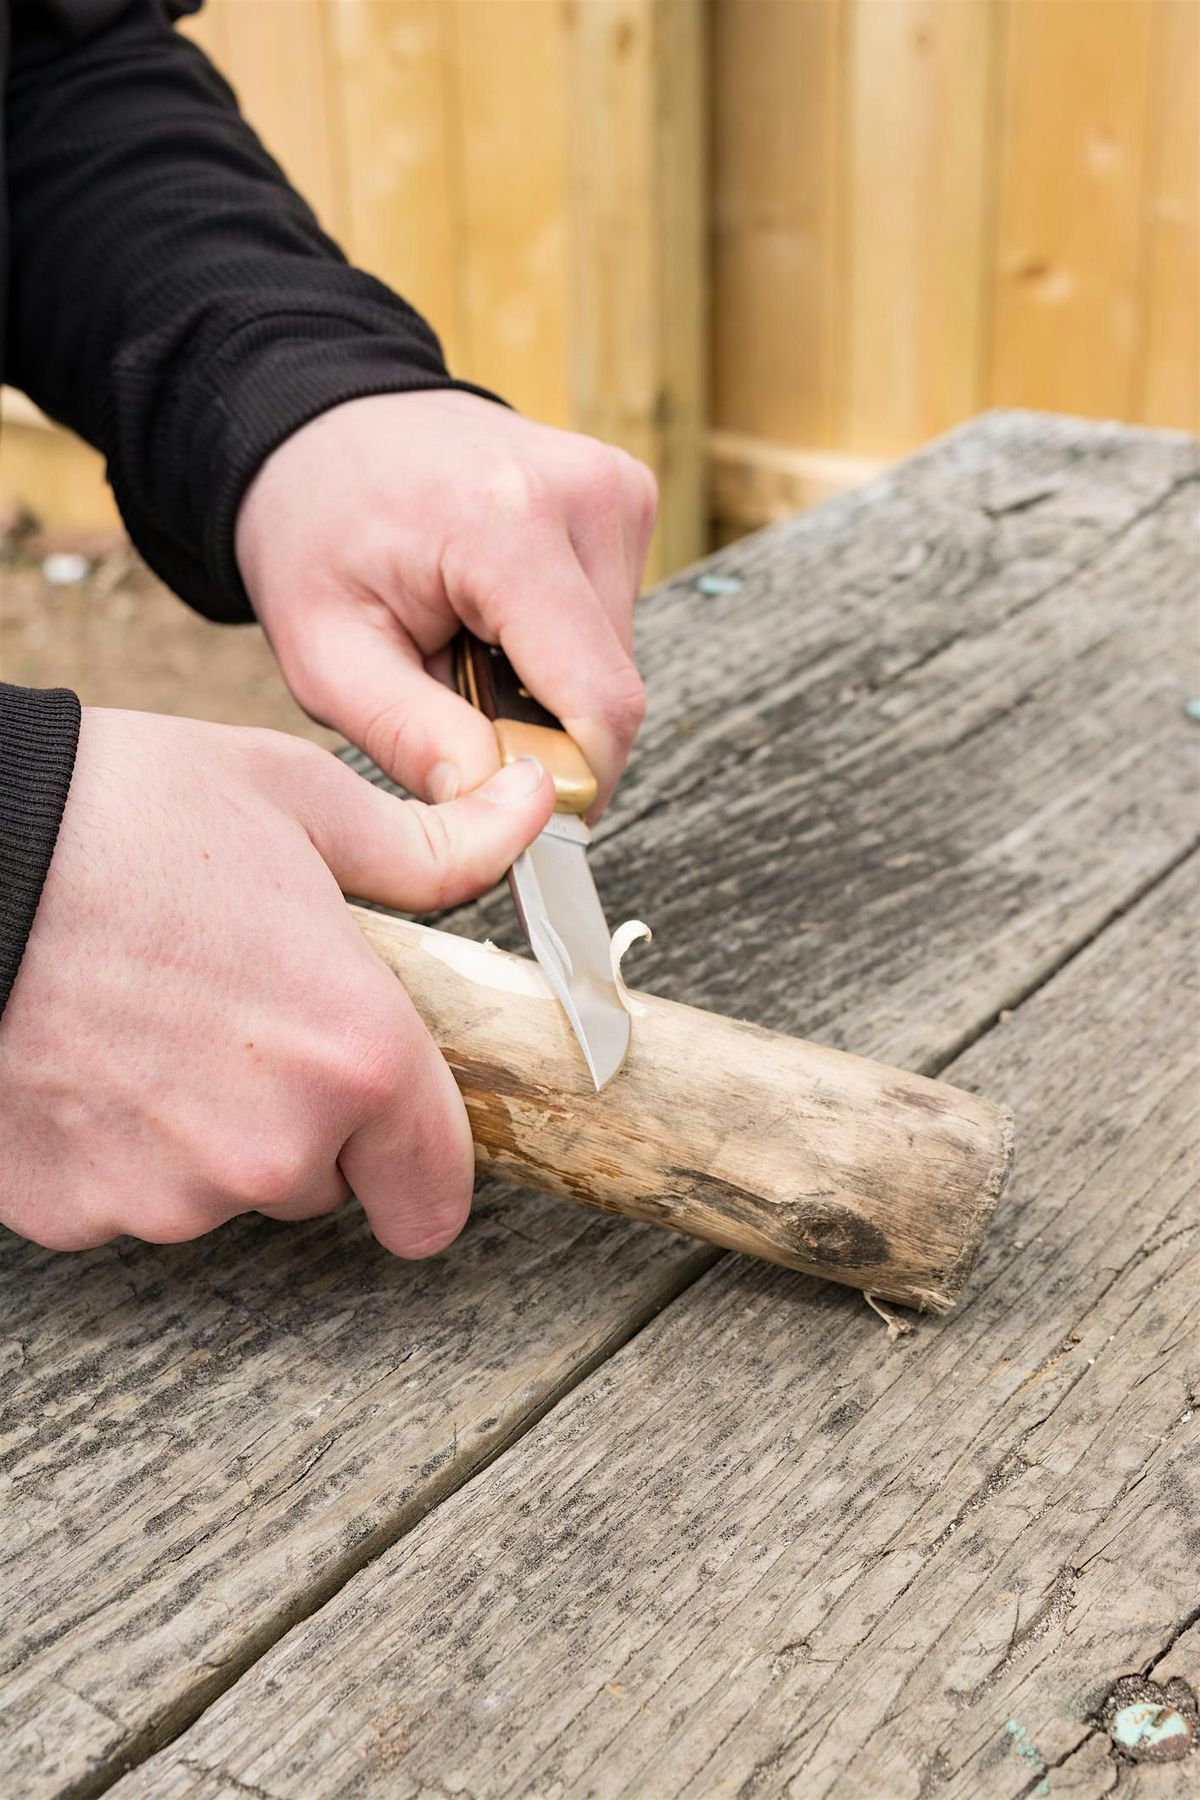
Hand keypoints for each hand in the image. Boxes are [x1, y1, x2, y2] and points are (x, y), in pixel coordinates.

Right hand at [0, 709, 552, 1254]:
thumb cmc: (120, 815)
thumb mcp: (301, 802)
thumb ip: (434, 845)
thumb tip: (532, 809)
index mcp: (354, 1057)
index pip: (436, 1195)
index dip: (423, 1162)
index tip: (402, 1131)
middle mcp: (267, 1149)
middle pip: (322, 1179)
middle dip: (305, 1115)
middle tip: (245, 1007)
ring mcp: (158, 1192)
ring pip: (219, 1187)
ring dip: (205, 1128)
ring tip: (151, 1014)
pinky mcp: (64, 1209)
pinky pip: (121, 1194)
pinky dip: (115, 1143)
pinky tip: (86, 1052)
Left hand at [235, 390, 657, 815]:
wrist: (320, 426)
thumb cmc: (315, 535)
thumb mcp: (322, 654)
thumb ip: (409, 736)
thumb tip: (498, 809)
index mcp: (508, 528)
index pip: (600, 701)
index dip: (575, 783)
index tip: (519, 817)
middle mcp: (585, 494)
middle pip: (611, 688)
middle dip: (545, 731)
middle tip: (454, 709)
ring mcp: (614, 488)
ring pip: (616, 660)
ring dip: (549, 688)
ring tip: (465, 649)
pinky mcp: (624, 495)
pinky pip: (611, 619)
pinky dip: (557, 645)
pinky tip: (493, 616)